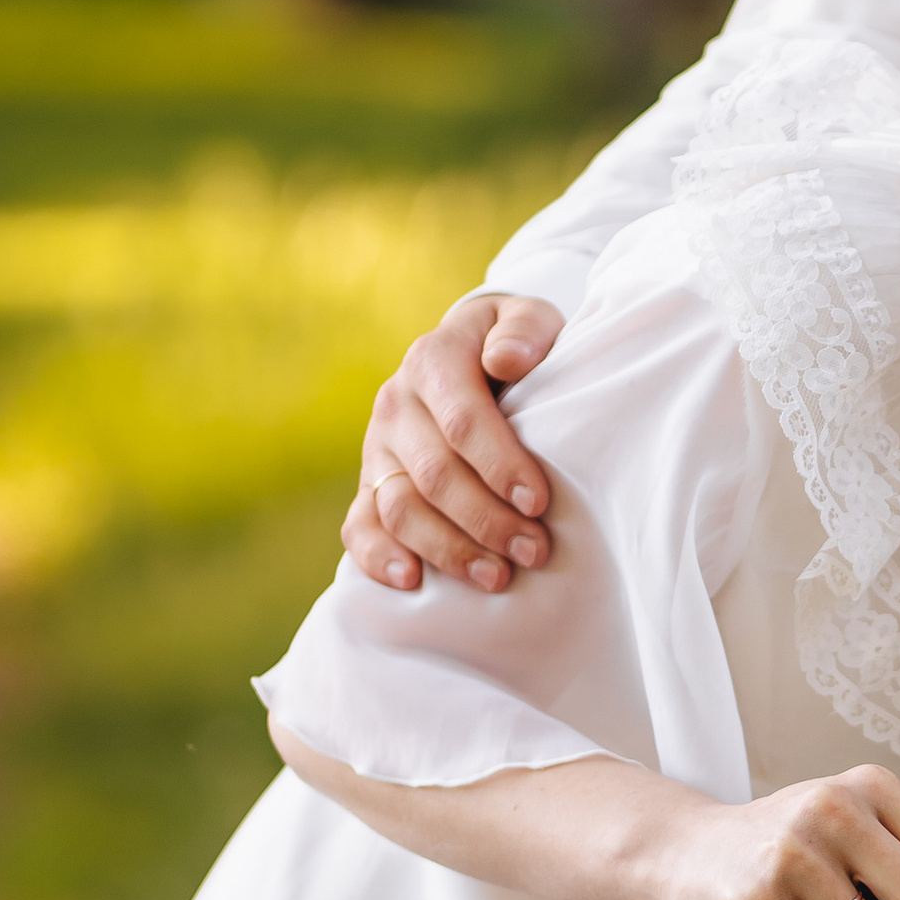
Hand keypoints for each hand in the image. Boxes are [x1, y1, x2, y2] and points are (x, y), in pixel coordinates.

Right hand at [343, 291, 567, 593]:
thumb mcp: (528, 320)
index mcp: (433, 360)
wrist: (478, 353)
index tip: (539, 502)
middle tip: (534, 550)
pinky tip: (411, 580)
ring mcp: (378, 447)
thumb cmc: (516, 343)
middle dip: (486, 519)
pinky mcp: (370, 484)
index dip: (500, 465)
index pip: (463, 420)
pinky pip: (359, 526)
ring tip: (497, 577)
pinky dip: (378, 557)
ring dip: (449, 549)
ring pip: (400, 508)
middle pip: (435, 474)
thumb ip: (525, 331)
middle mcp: (396, 404)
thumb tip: (506, 359)